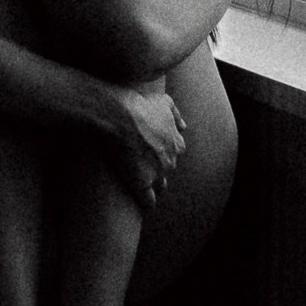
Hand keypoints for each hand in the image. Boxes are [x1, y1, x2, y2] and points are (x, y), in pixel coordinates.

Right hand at [103, 85, 187, 210]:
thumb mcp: (163, 102)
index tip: (150, 153)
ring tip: (139, 184)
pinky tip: (141, 203)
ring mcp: (157, 173)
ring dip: (151, 184)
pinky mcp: (142, 183)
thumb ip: (175, 113)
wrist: (122, 115)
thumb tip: (183, 126)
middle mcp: (171, 160)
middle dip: (156, 168)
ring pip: (159, 185)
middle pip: (166, 170)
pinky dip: (146, 202)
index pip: (173, 156)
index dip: (160, 154)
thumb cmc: (140, 106)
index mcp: (177, 144)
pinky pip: (148, 201)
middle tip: (140, 164)